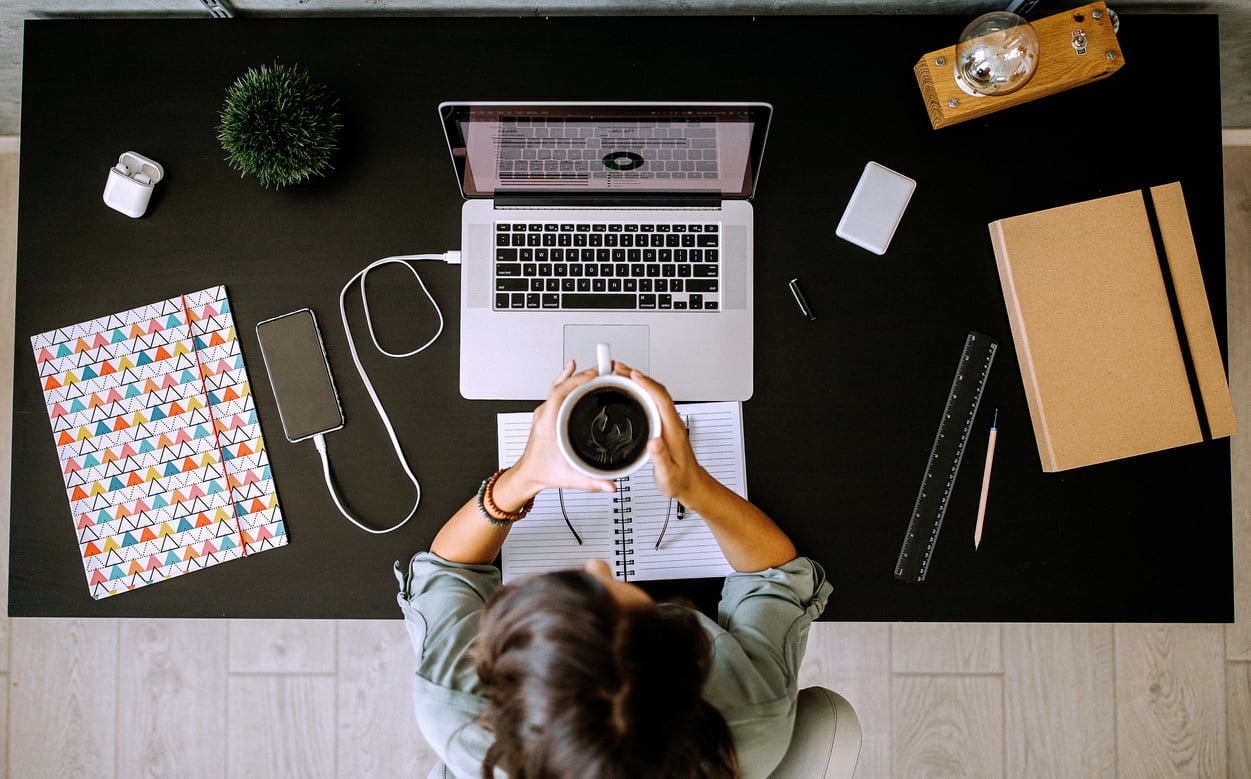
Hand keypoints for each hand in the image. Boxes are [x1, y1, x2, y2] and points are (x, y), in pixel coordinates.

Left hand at [506, 361, 618, 498]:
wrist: (527, 475)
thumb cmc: (542, 472)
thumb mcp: (570, 479)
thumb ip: (592, 483)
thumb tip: (611, 484)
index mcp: (548, 426)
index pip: (559, 394)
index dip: (576, 381)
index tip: (593, 375)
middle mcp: (544, 416)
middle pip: (561, 386)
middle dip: (583, 375)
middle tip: (602, 369)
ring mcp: (544, 413)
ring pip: (558, 386)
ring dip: (576, 377)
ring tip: (595, 369)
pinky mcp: (546, 414)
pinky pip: (556, 391)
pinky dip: (567, 380)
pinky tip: (574, 371)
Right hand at [628, 368, 709, 502]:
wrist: (691, 484)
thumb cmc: (680, 480)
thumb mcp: (668, 474)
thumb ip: (660, 458)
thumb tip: (654, 442)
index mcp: (672, 430)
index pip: (661, 400)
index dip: (646, 385)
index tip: (632, 375)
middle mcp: (672, 422)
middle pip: (656, 391)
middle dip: (637, 377)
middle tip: (618, 368)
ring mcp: (669, 423)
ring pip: (654, 395)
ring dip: (638, 382)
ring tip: (620, 375)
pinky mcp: (664, 425)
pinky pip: (652, 402)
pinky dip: (640, 393)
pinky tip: (630, 393)